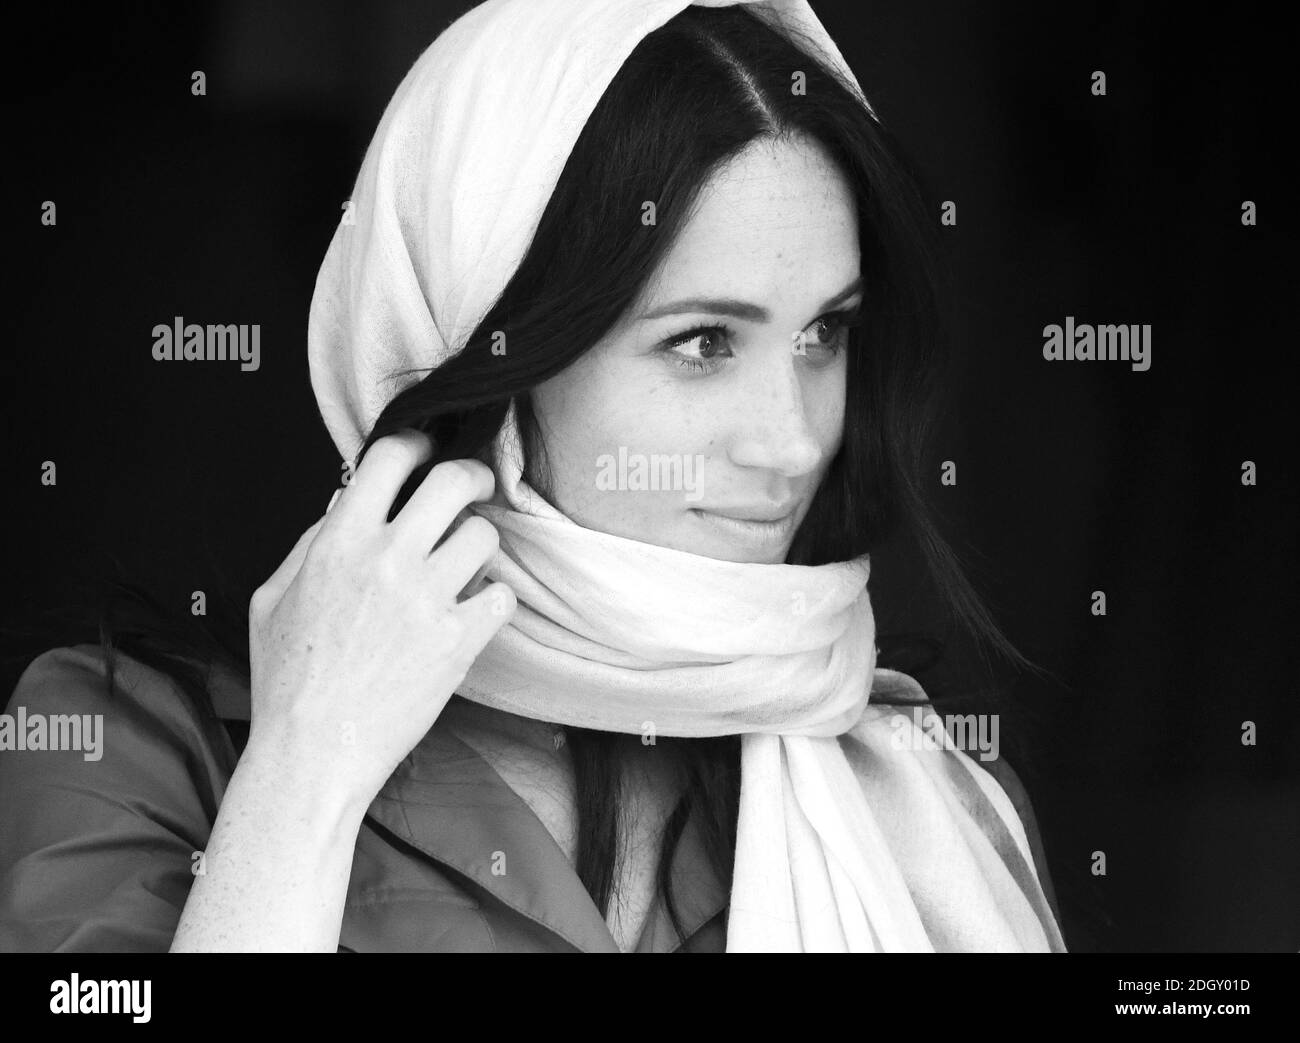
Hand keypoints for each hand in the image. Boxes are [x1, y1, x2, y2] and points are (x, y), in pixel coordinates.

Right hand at [246, 430, 515, 807]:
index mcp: (338, 543)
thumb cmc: (287, 680)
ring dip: (478, 543)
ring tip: (464, 563)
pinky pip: (502, 595)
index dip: (415, 443)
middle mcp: (387, 561)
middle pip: (453, 481)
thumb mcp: (272, 598)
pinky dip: (494, 599)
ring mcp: (428, 601)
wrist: (313, 753)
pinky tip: (476, 610)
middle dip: (471, 475)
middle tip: (473, 487)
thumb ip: (311, 543)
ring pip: (484, 535)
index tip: (425, 451)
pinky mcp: (458, 642)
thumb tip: (347, 504)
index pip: (390, 457)